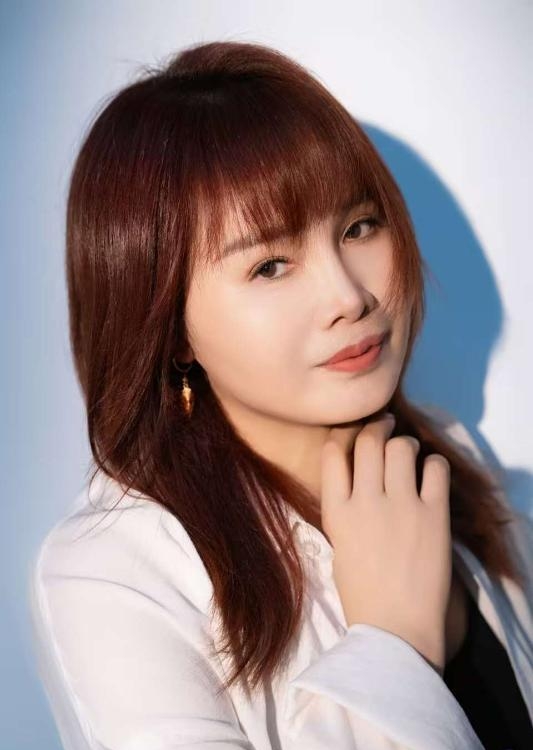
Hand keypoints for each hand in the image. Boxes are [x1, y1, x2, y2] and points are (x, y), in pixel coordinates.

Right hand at [320, 413, 451, 674]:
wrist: (396, 629)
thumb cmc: (363, 594)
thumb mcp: (339, 546)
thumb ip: (345, 508)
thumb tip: (358, 478)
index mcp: (337, 511)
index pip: (333, 453)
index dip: (343, 436)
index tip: (352, 435)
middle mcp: (366, 501)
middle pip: (369, 441)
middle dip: (376, 427)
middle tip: (385, 425)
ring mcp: (401, 505)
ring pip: (401, 447)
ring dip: (404, 443)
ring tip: (408, 451)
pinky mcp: (434, 514)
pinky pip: (435, 468)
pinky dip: (433, 464)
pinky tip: (430, 473)